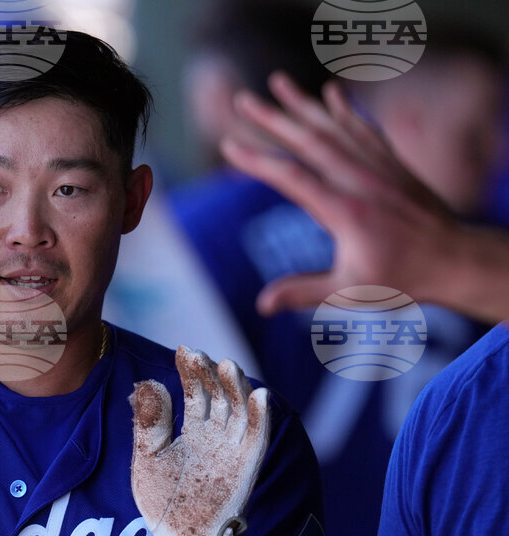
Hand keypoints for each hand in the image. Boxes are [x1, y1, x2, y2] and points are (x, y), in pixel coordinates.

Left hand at [130, 346, 269, 535]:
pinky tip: (259, 395)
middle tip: (200, 355)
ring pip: (239, 411)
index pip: (196, 392)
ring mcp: (232, 450)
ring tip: (228, 366)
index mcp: (192, 429)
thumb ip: (149, 424)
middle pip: (219, 396)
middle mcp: (216, 435)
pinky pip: (257, 439)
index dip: (191, 371)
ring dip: (236, 388)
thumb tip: (146, 383)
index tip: (184, 350)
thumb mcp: (147, 458)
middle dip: (211, 374)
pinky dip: (260, 417)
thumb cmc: (162, 500)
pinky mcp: (245, 467)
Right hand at [221, 72, 459, 316]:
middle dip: (272, 118)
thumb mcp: (350, 292)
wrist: (456, 260)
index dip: (257, 161)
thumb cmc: (401, 280)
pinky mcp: (392, 164)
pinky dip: (346, 109)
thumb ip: (303, 293)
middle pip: (309, 141)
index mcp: (344, 211)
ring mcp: (378, 168)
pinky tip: (331, 92)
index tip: (229, 147)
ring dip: (303, 103)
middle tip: (243, 99)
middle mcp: (360, 181)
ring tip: (277, 82)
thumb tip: (262, 304)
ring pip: (335, 127)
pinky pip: (365, 129)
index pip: (291, 178)